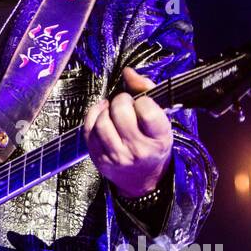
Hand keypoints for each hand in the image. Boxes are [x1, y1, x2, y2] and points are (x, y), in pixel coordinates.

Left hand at [83, 66, 172, 197]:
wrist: (144, 179)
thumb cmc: (153, 143)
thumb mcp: (161, 120)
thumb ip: (147, 91)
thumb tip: (127, 71)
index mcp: (159, 139)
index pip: (147, 111)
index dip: (142, 100)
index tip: (142, 103)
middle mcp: (138, 150)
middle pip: (121, 113)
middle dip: (121, 101)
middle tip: (125, 103)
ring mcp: (116, 156)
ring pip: (102, 122)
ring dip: (105, 109)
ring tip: (113, 110)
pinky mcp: (99, 158)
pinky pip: (88, 130)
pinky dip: (93, 116)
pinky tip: (102, 114)